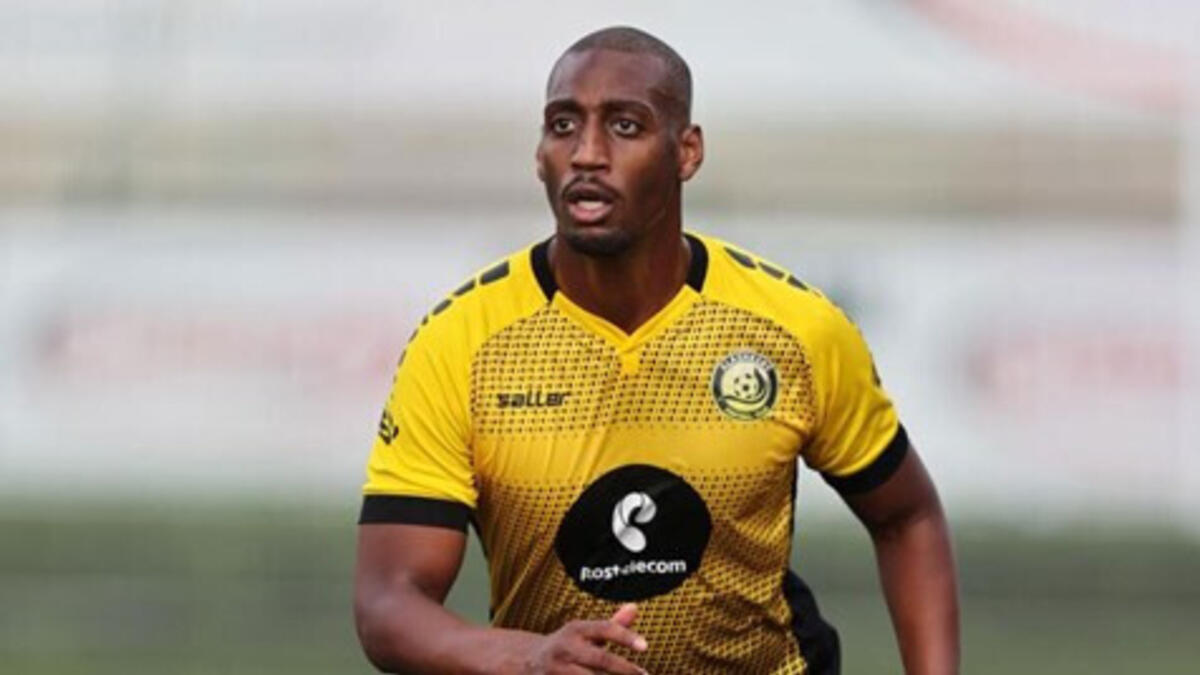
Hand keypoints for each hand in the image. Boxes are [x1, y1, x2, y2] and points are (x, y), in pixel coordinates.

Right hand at [522, 603, 648, 673]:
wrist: (528, 661)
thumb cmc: (568, 646)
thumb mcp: (585, 632)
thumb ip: (612, 625)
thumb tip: (634, 607)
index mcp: (576, 630)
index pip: (604, 629)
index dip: (625, 637)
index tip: (645, 646)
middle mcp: (566, 648)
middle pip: (600, 659)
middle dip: (624, 669)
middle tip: (644, 674)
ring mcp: (557, 670)